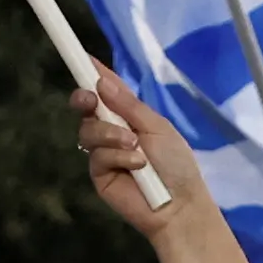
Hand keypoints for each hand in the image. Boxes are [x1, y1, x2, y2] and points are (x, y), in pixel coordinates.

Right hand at [76, 72, 197, 233]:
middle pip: (87, 107)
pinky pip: (96, 155)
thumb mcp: (157, 127)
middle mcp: (113, 130)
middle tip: (89, 99)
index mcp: (130, 115)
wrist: (179, 205)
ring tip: (135, 147)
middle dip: (85, 99)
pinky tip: (137, 166)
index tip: (83, 58)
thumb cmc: (176, 164)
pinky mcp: (98, 173)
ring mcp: (103, 151)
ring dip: (110, 135)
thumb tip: (101, 80)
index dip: (94, 74)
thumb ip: (128, 105)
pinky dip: (117, 156)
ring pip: (88, 130)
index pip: (108, 90)